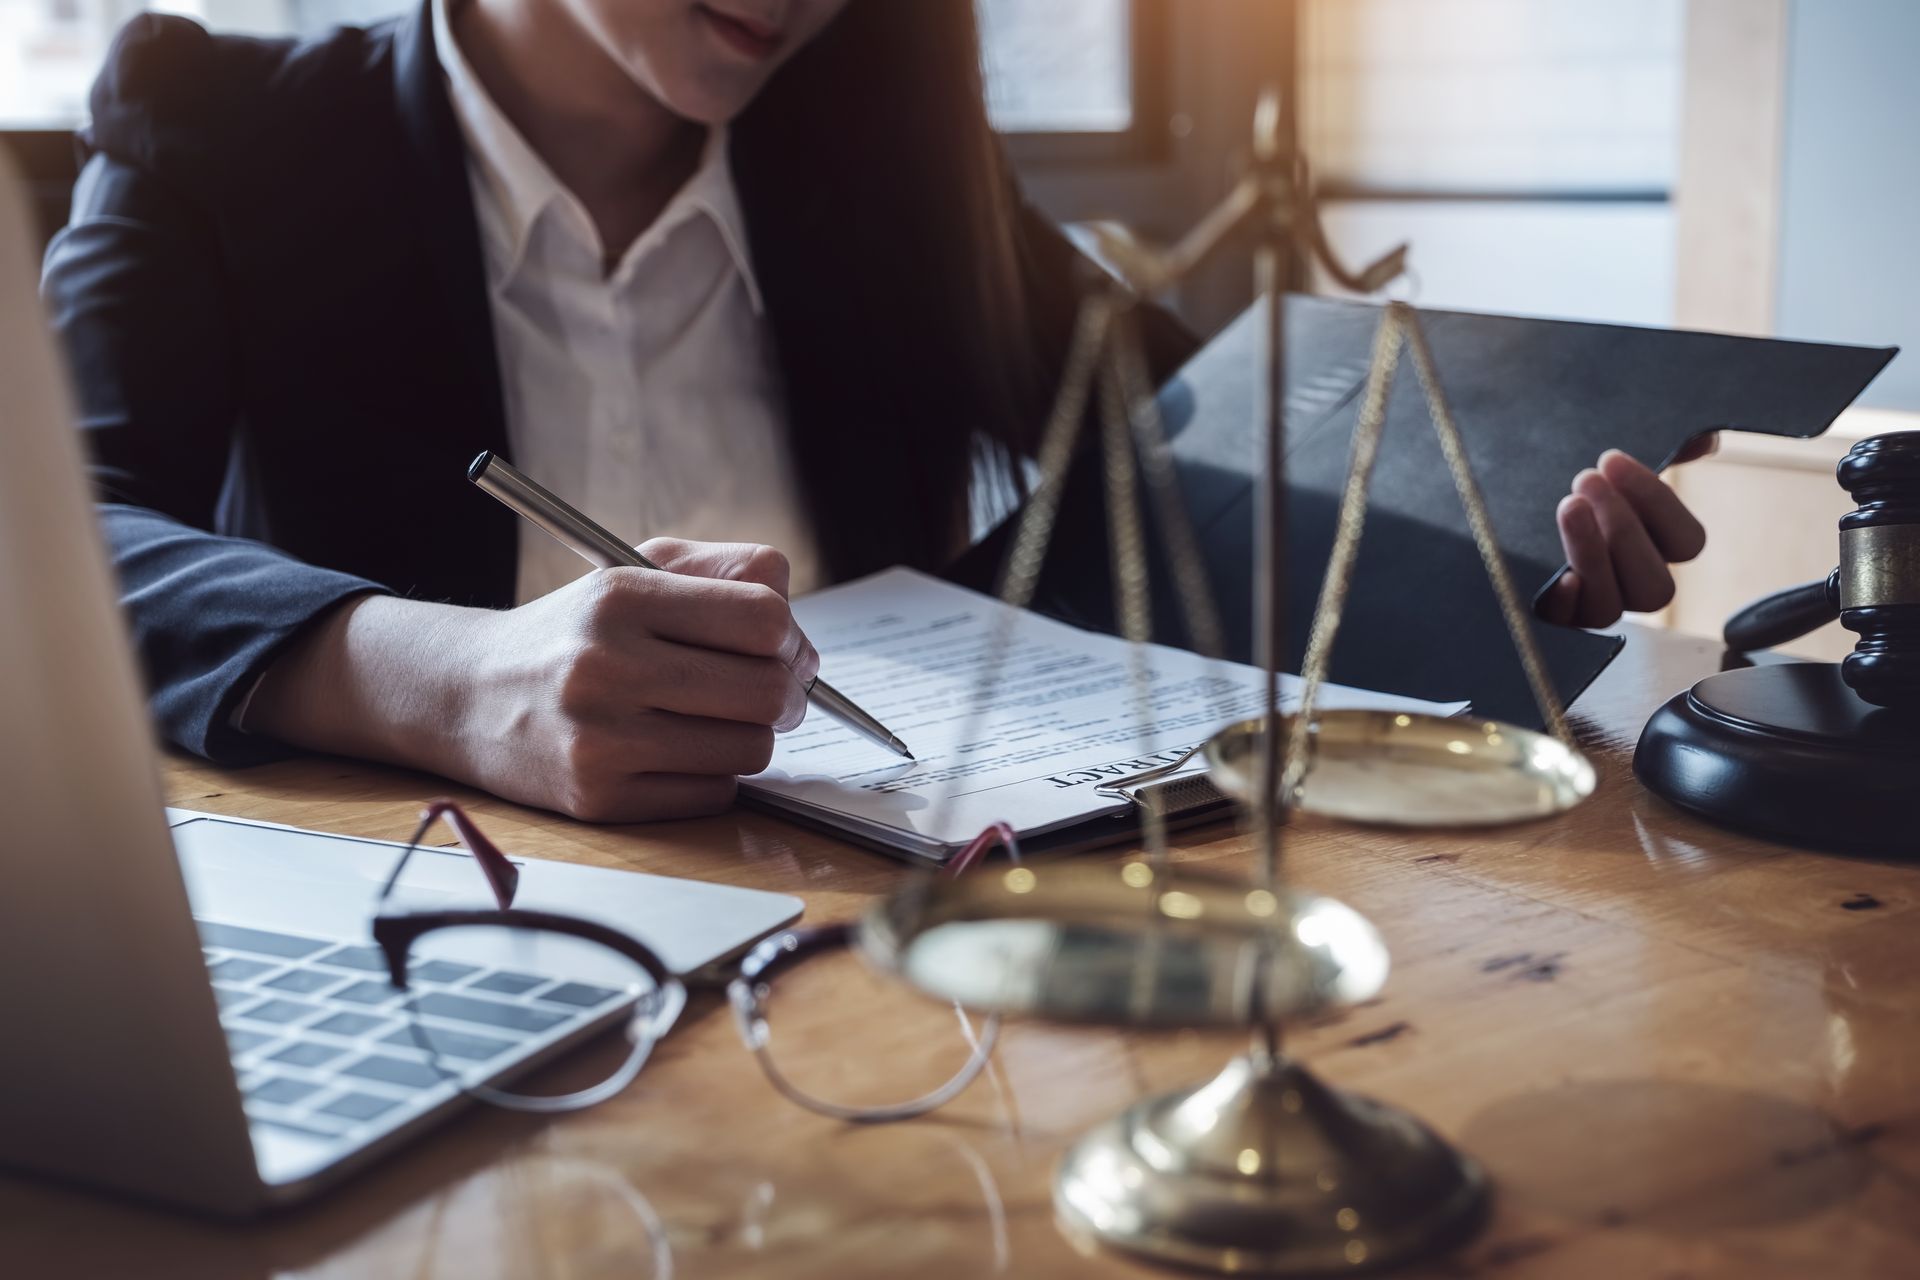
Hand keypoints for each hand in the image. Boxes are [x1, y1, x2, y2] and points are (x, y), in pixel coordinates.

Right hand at [248, 540, 819, 822]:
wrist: (468, 696)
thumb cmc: (574, 632)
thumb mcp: (634, 570)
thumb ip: (724, 570)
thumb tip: (794, 618)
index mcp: (620, 596)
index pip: (762, 618)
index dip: (792, 637)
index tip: (786, 649)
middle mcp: (606, 666)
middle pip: (766, 690)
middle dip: (789, 693)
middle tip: (777, 692)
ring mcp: (600, 739)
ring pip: (750, 748)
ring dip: (751, 736)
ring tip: (718, 719)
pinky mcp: (598, 798)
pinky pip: (713, 794)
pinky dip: (714, 775)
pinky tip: (681, 751)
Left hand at [1536, 438, 1713, 628]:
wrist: (1516, 506)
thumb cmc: (1582, 485)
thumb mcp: (1619, 468)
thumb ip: (1668, 451)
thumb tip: (1704, 441)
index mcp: (1663, 550)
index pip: (1687, 542)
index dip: (1656, 501)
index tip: (1612, 460)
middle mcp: (1635, 586)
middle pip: (1656, 586)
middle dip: (1623, 528)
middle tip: (1586, 480)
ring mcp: (1598, 605)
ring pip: (1611, 607)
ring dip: (1592, 555)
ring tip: (1569, 507)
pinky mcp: (1559, 618)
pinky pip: (1570, 626)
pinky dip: (1567, 604)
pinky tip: (1560, 578)